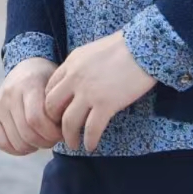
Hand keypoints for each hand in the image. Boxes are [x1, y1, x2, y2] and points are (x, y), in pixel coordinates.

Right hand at [0, 56, 61, 155]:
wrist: (29, 66)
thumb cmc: (49, 81)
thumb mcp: (58, 86)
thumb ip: (62, 106)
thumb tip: (67, 132)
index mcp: (29, 83)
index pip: (36, 119)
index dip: (52, 133)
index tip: (62, 132)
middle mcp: (10, 92)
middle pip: (27, 132)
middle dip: (45, 142)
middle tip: (54, 138)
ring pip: (16, 141)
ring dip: (34, 147)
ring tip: (43, 138)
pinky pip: (2, 143)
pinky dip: (17, 150)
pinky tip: (29, 143)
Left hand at [44, 30, 154, 152]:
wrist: (142, 47)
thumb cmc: (123, 47)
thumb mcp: (92, 51)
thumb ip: (81, 66)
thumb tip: (78, 83)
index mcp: (71, 63)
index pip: (49, 88)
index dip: (50, 104)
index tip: (56, 115)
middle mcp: (74, 78)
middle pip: (52, 106)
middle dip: (53, 122)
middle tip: (60, 132)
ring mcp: (88, 92)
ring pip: (68, 122)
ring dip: (69, 137)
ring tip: (73, 145)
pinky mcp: (105, 104)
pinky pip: (91, 129)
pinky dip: (89, 141)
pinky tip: (91, 146)